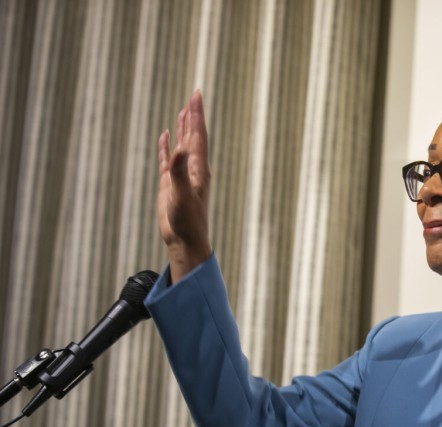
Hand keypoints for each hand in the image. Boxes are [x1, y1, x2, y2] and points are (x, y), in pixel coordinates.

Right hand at [157, 90, 212, 281]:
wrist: (185, 240)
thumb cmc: (188, 220)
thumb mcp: (182, 195)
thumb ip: (179, 172)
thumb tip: (179, 149)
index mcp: (199, 169)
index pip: (198, 135)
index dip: (196, 115)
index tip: (196, 95)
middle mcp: (193, 169)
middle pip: (193, 136)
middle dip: (193, 116)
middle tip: (194, 96)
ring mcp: (181, 176)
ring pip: (182, 145)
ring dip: (182, 128)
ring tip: (183, 111)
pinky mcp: (171, 184)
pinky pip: (168, 159)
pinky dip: (166, 146)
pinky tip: (165, 137)